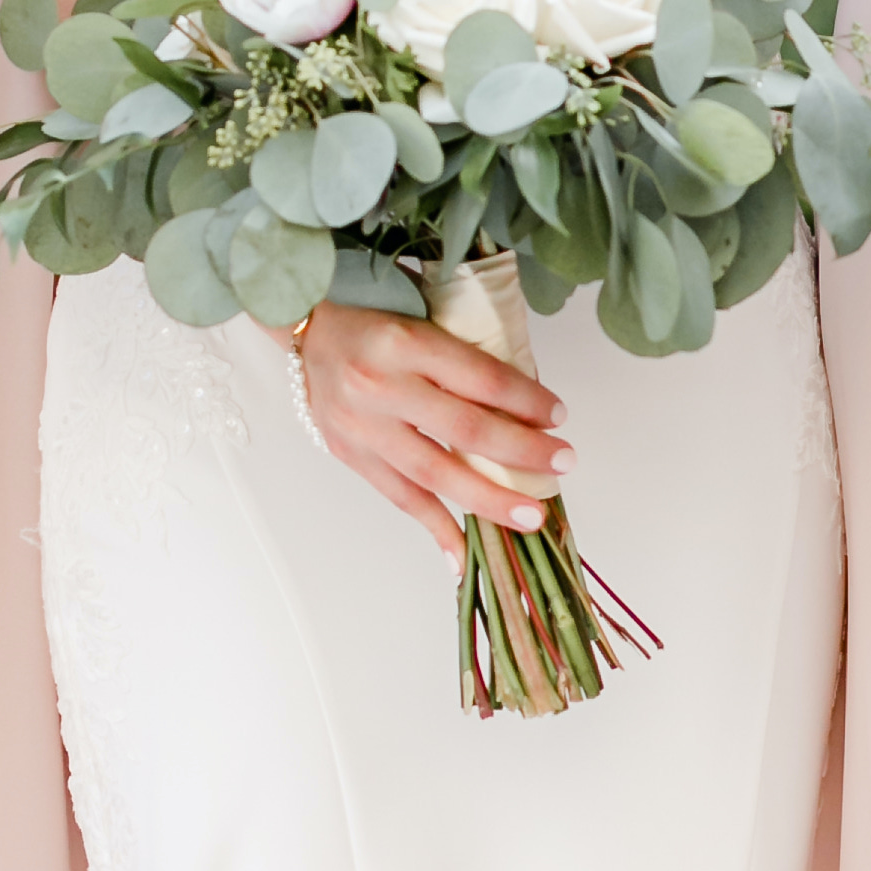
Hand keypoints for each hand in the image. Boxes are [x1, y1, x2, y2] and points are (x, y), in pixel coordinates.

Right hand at [294, 302, 572, 555]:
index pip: (480, 378)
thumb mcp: (422, 314)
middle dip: (522, 452)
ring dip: (489, 500)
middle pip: (465, 429)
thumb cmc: (374, 314)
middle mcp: (381, 386)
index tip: (558, 416)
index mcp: (406, 341)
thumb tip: (526, 400)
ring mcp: (363, 427)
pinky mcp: (350, 455)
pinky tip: (463, 556)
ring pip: (435, 473)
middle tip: (564, 463)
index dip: (526, 401)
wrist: (306, 327)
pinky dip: (436, 528)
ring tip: (531, 516)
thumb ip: (464, 353)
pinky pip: (401, 499)